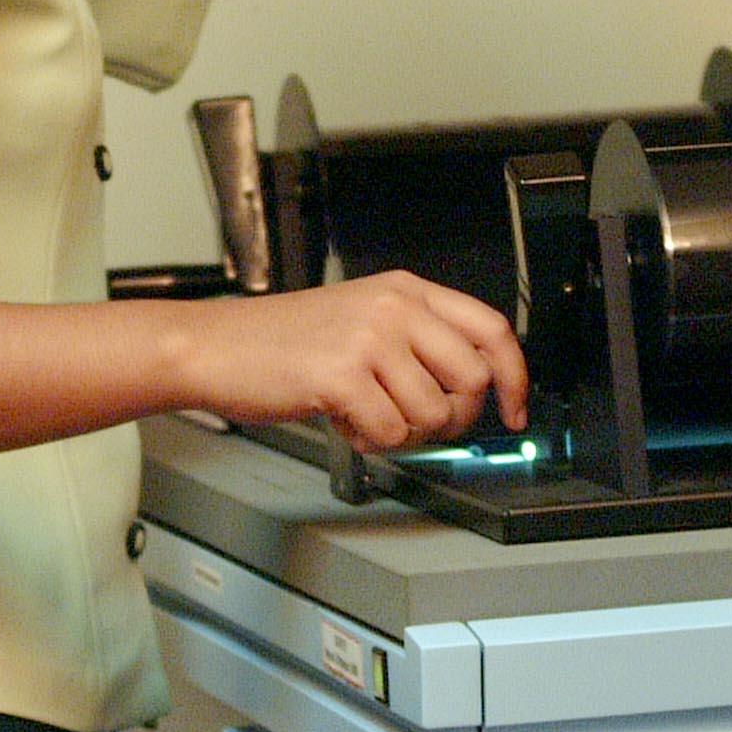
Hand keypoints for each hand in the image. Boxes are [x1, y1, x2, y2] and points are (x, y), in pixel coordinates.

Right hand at [175, 271, 531, 451]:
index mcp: (406, 290)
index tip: (515, 410)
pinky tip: (343, 420)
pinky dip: (371, 441)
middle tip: (421, 425)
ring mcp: (369, 338)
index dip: (514, 376)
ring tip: (366, 414)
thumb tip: (472, 390)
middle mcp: (394, 307)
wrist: (215, 346)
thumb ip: (417, 342)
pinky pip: (390, 433)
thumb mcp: (362, 319)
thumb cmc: (283, 341)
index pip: (490, 329)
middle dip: (455, 418)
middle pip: (472, 378)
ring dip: (405, 433)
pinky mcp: (343, 375)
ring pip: (433, 414)